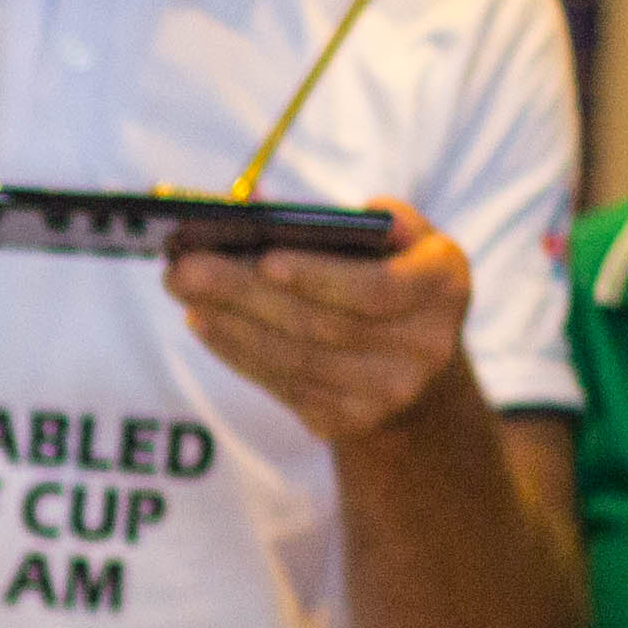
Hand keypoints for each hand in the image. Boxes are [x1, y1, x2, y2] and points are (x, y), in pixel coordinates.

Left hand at [162, 211, 479, 446]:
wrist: (422, 367)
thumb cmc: (394, 277)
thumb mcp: (393, 238)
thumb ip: (344, 218)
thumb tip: (251, 204)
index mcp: (444, 285)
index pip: (377, 288)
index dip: (318, 276)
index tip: (262, 257)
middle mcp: (427, 348)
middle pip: (320, 325)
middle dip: (243, 293)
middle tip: (183, 266)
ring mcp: (389, 395)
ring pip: (294, 360)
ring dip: (230, 324)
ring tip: (184, 290)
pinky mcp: (350, 423)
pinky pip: (283, 386)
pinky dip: (237, 353)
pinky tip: (204, 322)